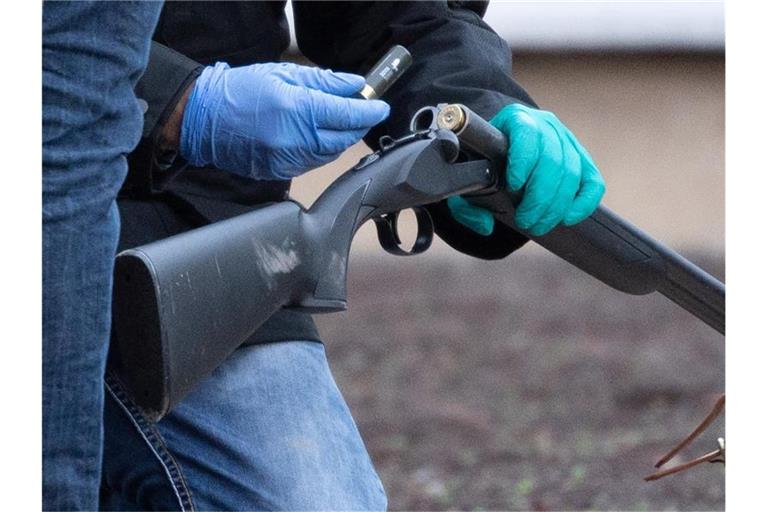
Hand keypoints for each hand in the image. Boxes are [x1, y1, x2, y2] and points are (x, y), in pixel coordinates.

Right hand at [180, 62, 389, 179]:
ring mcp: (288, 160)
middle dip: (358, 124)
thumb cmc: (239, 92)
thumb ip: (324, 82)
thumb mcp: (283, 74)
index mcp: (297, 110)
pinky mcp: (281, 172)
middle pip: (344, 137)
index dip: (370, 110)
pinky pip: (314, 163)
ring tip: (335, 119)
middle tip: (360, 108)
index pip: (348, 115)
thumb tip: (354, 86)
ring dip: (340, 137)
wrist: (203, 119)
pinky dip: (322, 149)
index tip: (380, 104)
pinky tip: (316, 135)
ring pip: (331, 153)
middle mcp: (296, 140)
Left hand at [447, 103, 605, 236]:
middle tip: (524, 221)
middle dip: (539, 198)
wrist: (501, 144)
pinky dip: (584, 203)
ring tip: (538, 225)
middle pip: (552, 160)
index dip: (522, 162)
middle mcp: (545, 124)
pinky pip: (593, 181)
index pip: (527, 135)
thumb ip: (466, 203)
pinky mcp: (582, 159)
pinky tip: (567, 218)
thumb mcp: (468, 177)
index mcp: (516, 119)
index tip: (513, 187)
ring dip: (556, 206)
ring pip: (572, 173)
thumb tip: (486, 225)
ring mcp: (567, 140)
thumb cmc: (484, 161)